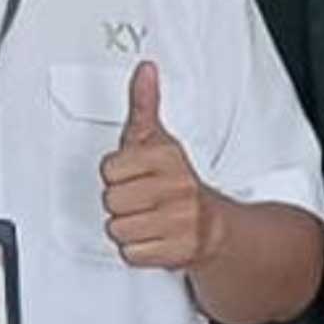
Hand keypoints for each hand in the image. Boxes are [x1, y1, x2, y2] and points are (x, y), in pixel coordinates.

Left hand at [101, 62, 222, 269]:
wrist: (214, 226)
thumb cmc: (177, 181)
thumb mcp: (157, 139)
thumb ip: (144, 103)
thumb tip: (144, 69)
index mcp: (166, 158)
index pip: (109, 170)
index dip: (115, 175)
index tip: (133, 174)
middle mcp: (176, 188)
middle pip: (110, 201)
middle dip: (120, 203)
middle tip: (141, 200)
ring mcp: (179, 221)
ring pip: (118, 229)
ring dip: (128, 228)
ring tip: (147, 219)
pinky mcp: (178, 251)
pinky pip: (131, 253)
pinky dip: (138, 251)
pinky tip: (153, 237)